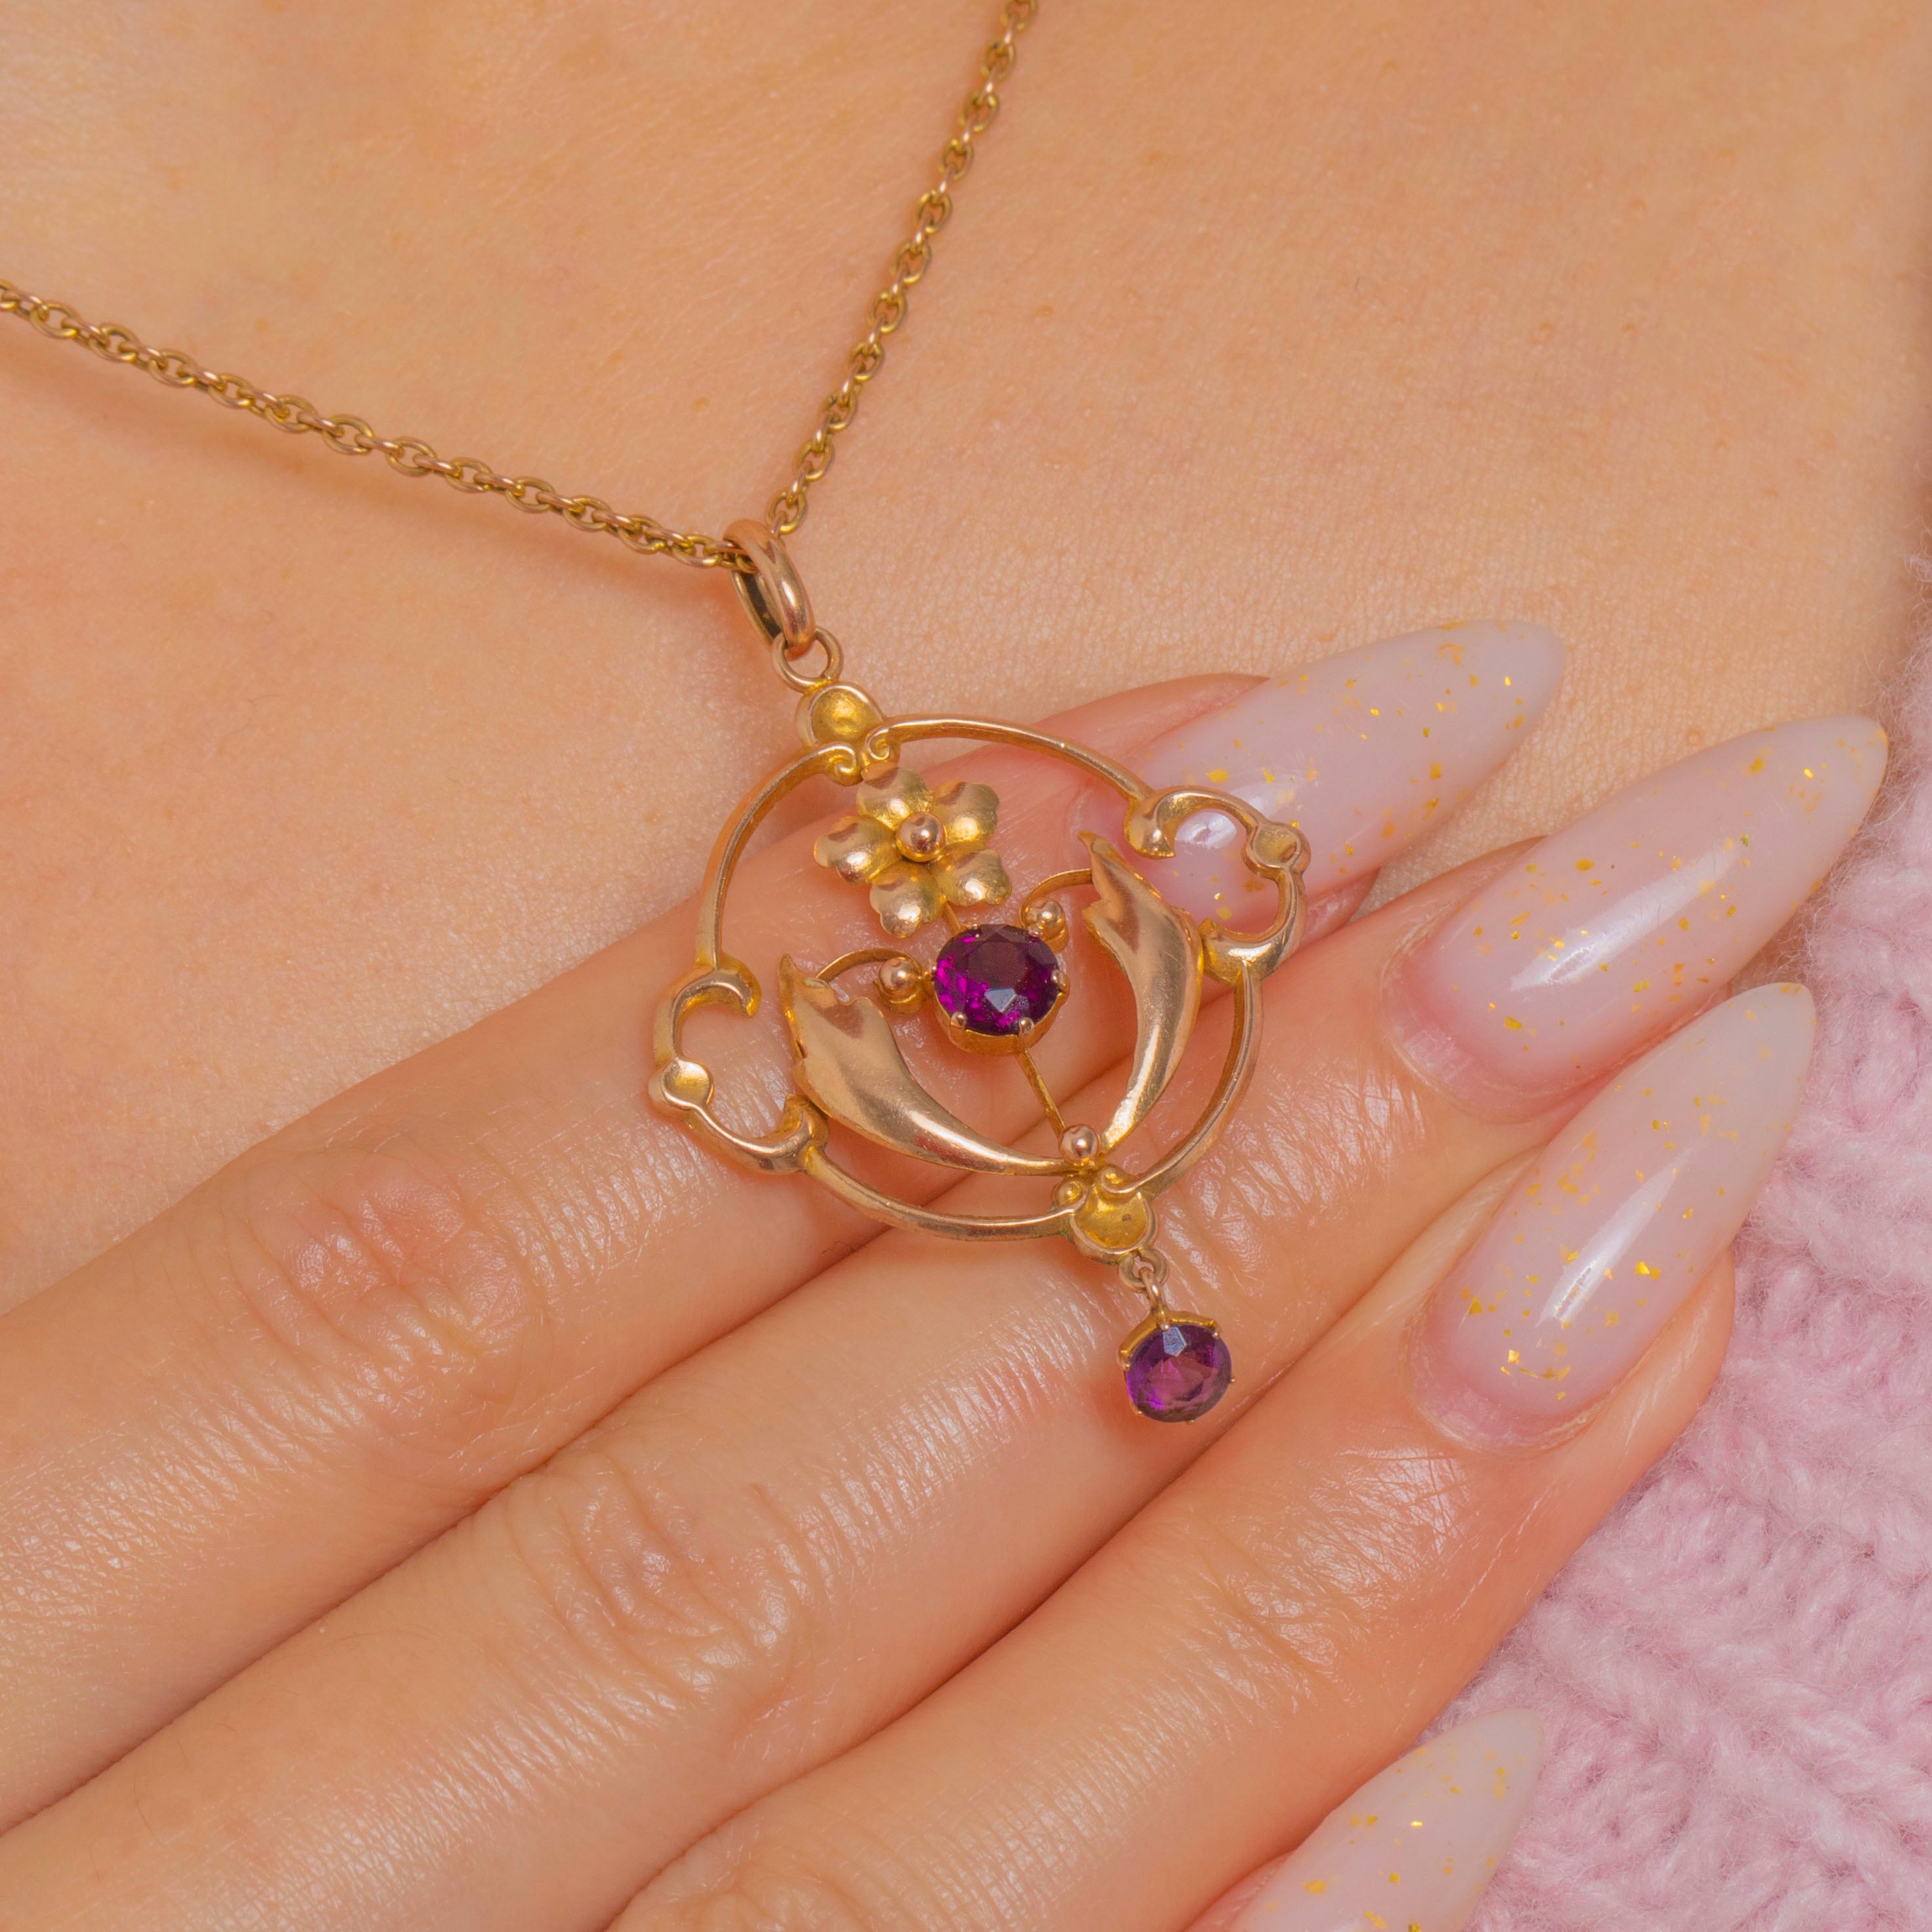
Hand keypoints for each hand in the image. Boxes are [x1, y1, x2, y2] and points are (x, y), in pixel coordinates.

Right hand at [0, 629, 1879, 1929]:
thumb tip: (825, 972)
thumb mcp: (61, 1494)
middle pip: (758, 1496)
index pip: (449, 1242)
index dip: (870, 970)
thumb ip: (365, 1299)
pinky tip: (1513, 1736)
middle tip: (1638, 875)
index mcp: (8, 1625)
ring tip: (1690, 1171)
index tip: (1290, 734)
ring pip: (918, 1814)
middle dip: (1240, 1143)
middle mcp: (225, 1908)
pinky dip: (1227, 1919)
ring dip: (1354, 1480)